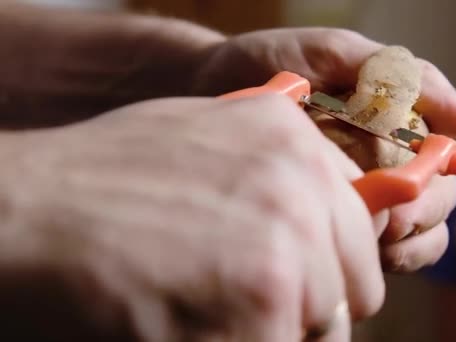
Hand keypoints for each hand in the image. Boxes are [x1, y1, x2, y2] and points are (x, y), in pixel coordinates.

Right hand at [0, 95, 383, 340]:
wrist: (36, 210)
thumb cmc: (113, 174)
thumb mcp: (212, 134)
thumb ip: (285, 168)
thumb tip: (337, 211)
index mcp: (295, 144)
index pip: (361, 235)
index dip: (332, 267)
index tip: (300, 278)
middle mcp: (303, 194)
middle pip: (348, 292)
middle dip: (307, 306)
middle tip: (247, 300)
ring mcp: (284, 258)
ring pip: (318, 331)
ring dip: (273, 330)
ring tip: (210, 306)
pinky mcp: (257, 321)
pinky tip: (191, 322)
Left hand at [200, 28, 455, 271]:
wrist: (204, 86)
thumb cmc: (270, 62)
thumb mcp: (331, 54)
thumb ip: (398, 75)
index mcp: (395, 121)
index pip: (444, 163)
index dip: (436, 185)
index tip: (410, 193)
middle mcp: (386, 159)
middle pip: (437, 203)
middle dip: (420, 217)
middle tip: (387, 221)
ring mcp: (361, 192)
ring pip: (417, 236)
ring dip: (407, 246)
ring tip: (372, 240)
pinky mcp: (332, 218)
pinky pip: (373, 252)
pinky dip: (377, 259)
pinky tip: (354, 252)